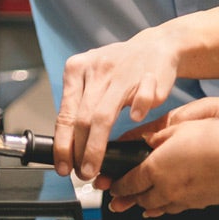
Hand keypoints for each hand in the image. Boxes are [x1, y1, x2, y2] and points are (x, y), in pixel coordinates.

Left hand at [56, 27, 180, 179]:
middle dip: (79, 151)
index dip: (62, 145)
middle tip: (81, 172)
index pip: (65, 114)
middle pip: (82, 118)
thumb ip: (78, 106)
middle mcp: (97, 69)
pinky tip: (135, 120)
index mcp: (77, 70)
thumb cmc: (119, 70)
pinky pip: (142, 94)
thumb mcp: (91, 79)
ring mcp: (123, 72)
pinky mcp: (149, 74)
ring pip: (104, 114)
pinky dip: (138, 108)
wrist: (156, 47)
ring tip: (94, 167)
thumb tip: (65, 146)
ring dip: (97, 145)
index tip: (62, 166)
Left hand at [105, 118, 218, 216]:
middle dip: (128, 198)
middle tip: (118, 199)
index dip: (116, 186)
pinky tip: (166, 206)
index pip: (128, 183)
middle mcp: (165, 189)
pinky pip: (176, 208)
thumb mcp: (181, 127)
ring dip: (147, 205)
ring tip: (139, 204)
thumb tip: (148, 140)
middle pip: (140, 199)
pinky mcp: (200, 203)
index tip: (109, 186)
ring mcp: (183, 199)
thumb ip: (160, 137)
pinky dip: (166, 207)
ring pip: (158, 207)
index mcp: (154, 169)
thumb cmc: (214, 138)